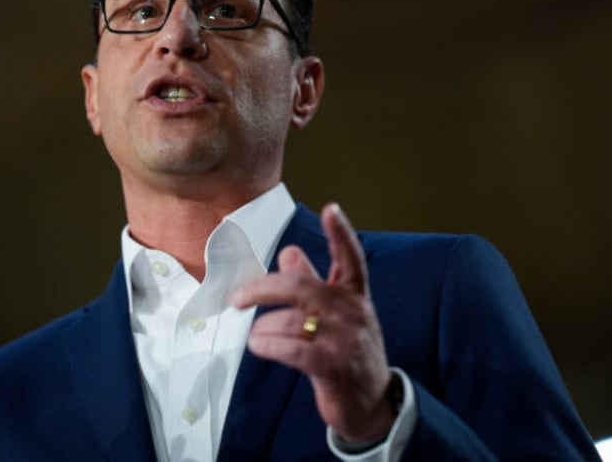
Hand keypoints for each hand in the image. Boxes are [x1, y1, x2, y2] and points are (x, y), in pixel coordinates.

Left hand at [232, 203, 394, 442]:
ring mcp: (344, 339)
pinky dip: (267, 344)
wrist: (373, 402)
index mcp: (354, 294)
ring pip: (290, 320)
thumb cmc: (350, 350)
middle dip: (262, 288)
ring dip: (262, 327)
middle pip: (300, 286)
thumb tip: (288, 252)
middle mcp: (352, 312)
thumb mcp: (337, 313)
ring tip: (257, 335)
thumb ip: (313, 281)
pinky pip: (291, 349)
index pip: (350, 257)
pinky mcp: (331, 366)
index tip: (331, 208)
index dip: (341, 232)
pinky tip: (258, 345)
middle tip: (239, 297)